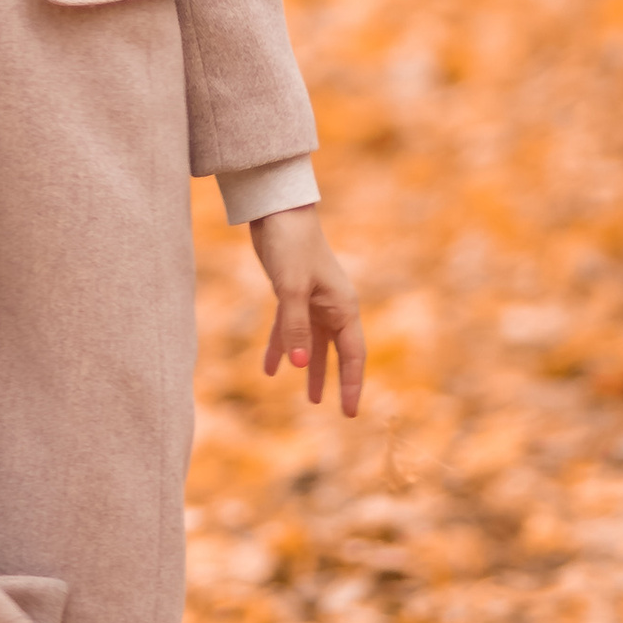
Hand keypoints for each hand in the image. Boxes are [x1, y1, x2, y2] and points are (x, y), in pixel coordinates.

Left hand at [250, 206, 363, 414]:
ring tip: (311, 400)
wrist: (277, 210)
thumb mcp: (291, 288)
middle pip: (337, 352)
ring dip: (310, 368)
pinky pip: (289, 329)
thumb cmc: (291, 245)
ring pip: (313, 344)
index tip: (350, 412)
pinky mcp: (292, 294)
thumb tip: (301, 366)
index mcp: (343, 307)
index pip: (353, 355)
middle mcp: (332, 306)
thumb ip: (295, 328)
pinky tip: (269, 369)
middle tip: (339, 411)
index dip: (351, 384)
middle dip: (336, 381)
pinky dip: (281, 348)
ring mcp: (312, 301)